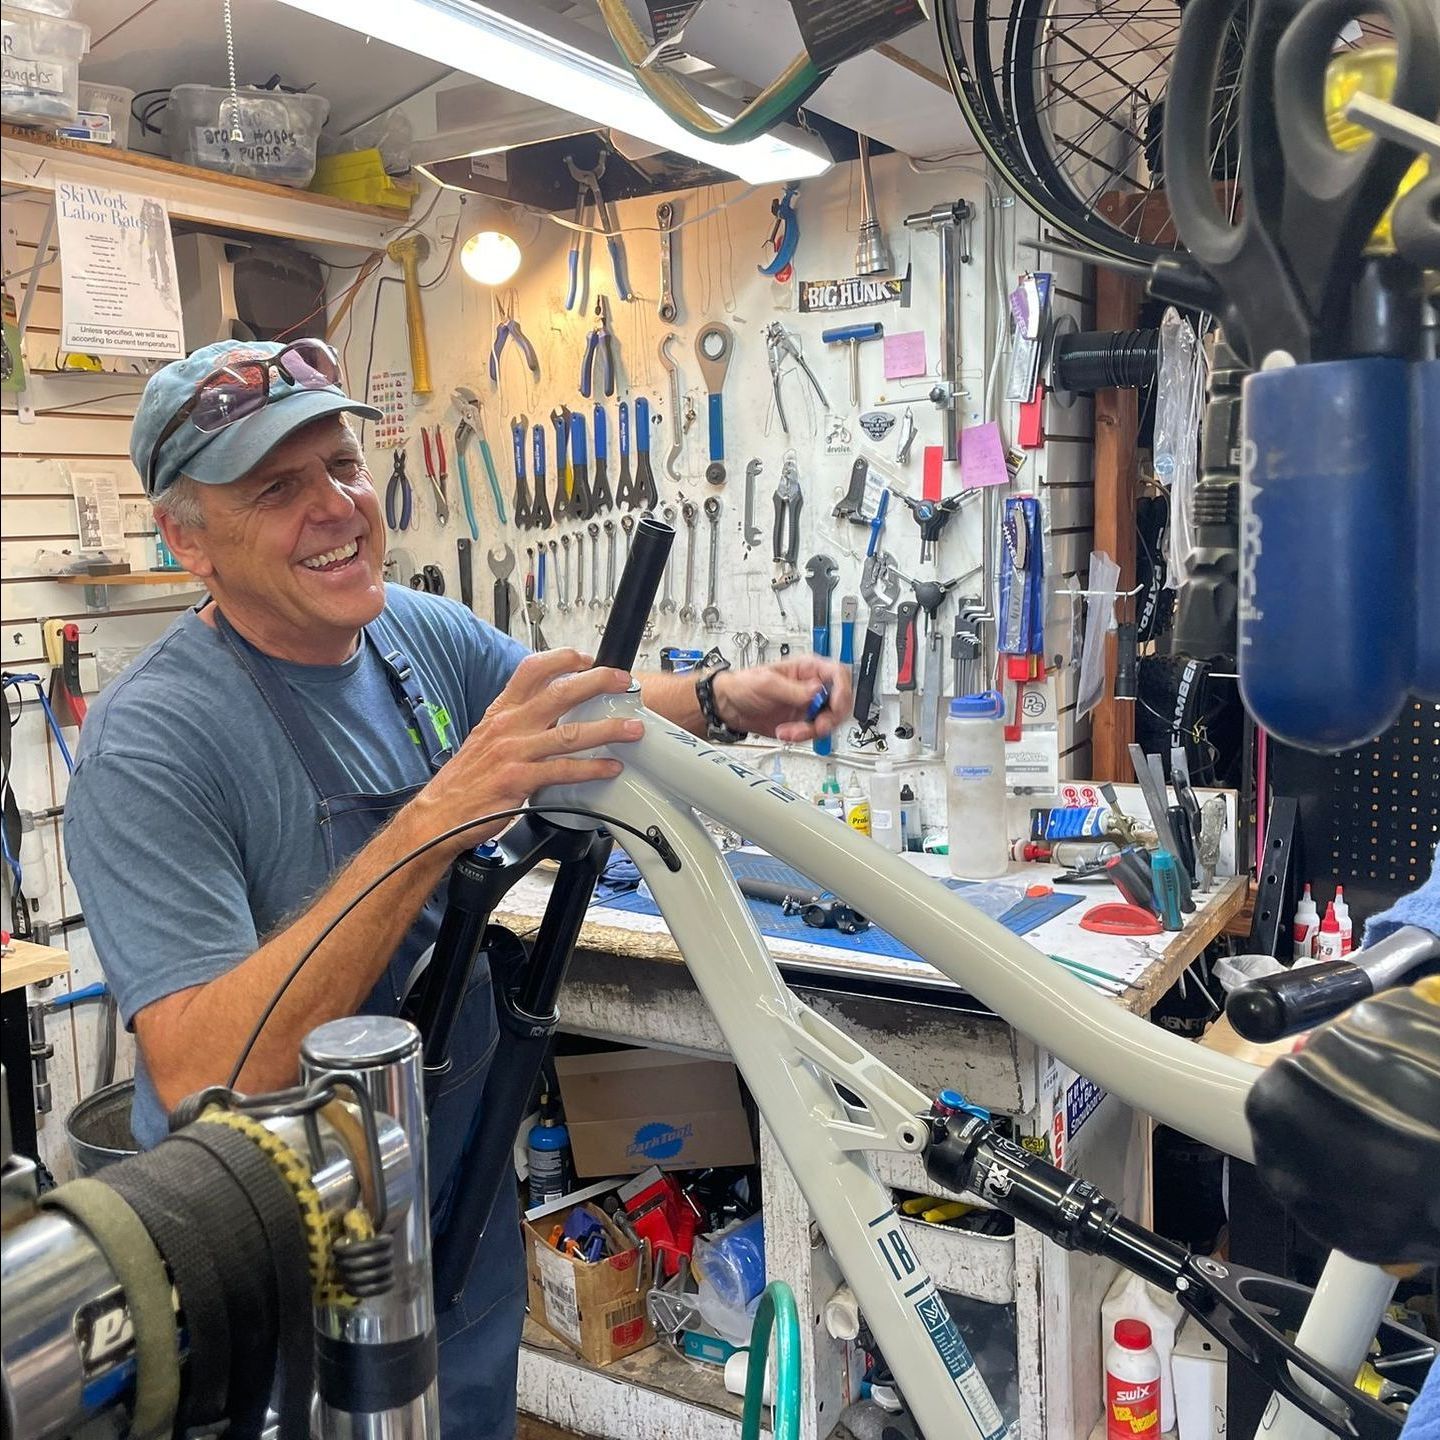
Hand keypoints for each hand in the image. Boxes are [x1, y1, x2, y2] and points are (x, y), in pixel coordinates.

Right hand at [418, 650, 640, 851]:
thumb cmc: (467, 779)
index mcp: (501, 712)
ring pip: (570, 732)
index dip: (562, 659)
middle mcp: (508, 726)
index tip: (587, 658)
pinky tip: (610, 768)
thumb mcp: (487, 738)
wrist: (439, 814)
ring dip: (607, 729)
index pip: (531, 670)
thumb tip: (552, 714)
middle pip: (559, 693)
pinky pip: (563, 770)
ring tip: (632, 729)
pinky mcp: (519, 780)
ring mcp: (514, 752)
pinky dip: (591, 768)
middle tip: (623, 681)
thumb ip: (517, 722)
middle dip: (597, 682)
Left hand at [713, 656, 852, 743]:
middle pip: (841, 702)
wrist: (730, 707)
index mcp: (807, 669)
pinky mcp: (803, 722)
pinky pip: (814, 734)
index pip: (838, 674)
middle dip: (830, 718)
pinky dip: (802, 737)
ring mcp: (809, 706)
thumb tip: (817, 690)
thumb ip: (794, 689)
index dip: (842, 690)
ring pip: (830, 721)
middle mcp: (812, 687)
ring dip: (812, 731)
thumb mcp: (767, 683)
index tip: (834, 705)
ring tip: (791, 732)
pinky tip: (786, 733)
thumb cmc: (744, 685)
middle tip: (816, 726)